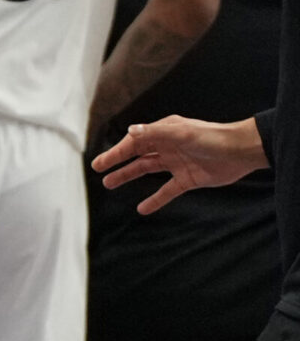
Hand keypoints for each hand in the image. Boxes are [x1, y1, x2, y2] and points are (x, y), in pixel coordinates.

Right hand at [92, 115, 266, 213]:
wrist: (242, 152)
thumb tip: (129, 132)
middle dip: (117, 163)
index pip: (134, 143)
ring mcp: (177, 163)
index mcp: (164, 132)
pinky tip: (142, 209)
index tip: (100, 163)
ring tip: (110, 184)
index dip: (116, 153)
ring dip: (129, 176)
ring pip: (147, 170)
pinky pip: (167, 190)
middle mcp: (168, 146)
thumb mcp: (181, 133)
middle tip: (98, 171)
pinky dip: (155, 199)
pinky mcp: (188, 179)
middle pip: (137, 155)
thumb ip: (154, 133)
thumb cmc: (213, 138)